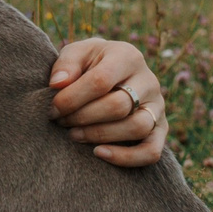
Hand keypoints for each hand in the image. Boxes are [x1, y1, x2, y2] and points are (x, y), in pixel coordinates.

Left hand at [48, 37, 166, 166]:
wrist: (111, 70)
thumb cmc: (89, 63)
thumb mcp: (76, 54)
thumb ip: (65, 64)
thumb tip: (57, 84)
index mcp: (127, 57)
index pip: (101, 81)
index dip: (73, 98)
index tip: (52, 109)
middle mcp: (149, 81)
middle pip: (118, 106)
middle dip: (83, 117)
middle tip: (61, 121)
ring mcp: (158, 106)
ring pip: (137, 127)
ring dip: (100, 136)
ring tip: (73, 135)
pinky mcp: (160, 129)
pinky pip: (151, 150)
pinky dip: (126, 158)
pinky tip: (98, 153)